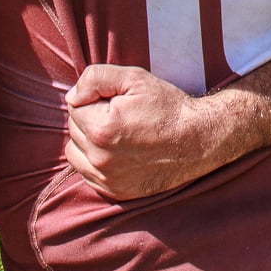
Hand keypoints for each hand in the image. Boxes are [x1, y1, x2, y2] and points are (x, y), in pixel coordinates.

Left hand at [64, 64, 229, 200]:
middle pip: (74, 130)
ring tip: (117, 133)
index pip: (75, 106)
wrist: (197, 139)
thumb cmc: (167, 107)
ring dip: (88, 141)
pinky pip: (88, 174)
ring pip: (75, 153)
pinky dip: (96, 161)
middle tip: (121, 114)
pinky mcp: (115, 192)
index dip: (95, 98)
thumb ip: (95, 78)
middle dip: (91, 118)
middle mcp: (100, 159)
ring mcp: (107, 179)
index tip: (117, 100)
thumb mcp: (135, 79)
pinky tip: (119, 151)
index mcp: (101, 129)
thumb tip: (72, 96)